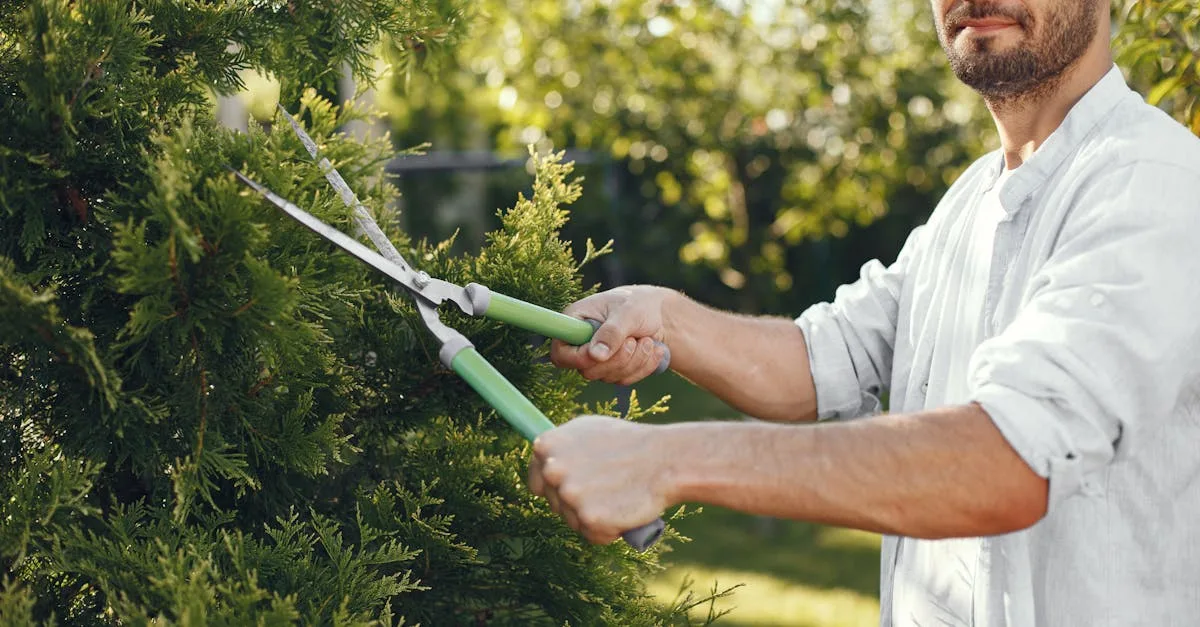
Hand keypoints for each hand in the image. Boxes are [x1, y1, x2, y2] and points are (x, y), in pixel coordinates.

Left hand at [527, 415, 673, 544]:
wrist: (664, 460)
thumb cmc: (629, 443)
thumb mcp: (588, 429)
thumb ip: (562, 445)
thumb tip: (546, 458)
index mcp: (547, 446)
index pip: (535, 481)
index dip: (556, 488)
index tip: (574, 490)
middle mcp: (552, 470)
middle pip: (555, 504)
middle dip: (577, 504)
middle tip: (605, 492)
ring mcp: (570, 495)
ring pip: (573, 522)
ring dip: (593, 518)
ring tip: (617, 499)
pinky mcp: (588, 518)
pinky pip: (593, 536)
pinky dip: (608, 532)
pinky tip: (622, 514)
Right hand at [551, 285, 671, 384]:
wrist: (659, 314)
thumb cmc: (638, 304)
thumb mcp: (627, 312)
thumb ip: (611, 332)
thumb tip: (595, 356)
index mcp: (575, 322)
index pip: (560, 352)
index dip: (578, 359)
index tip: (602, 354)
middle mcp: (581, 343)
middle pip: (588, 371)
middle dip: (617, 359)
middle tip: (634, 340)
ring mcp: (597, 360)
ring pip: (609, 377)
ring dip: (635, 361)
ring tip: (647, 340)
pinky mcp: (613, 370)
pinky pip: (625, 380)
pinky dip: (643, 366)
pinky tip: (652, 349)